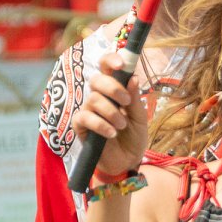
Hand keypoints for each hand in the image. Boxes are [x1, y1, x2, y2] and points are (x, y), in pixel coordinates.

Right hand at [71, 54, 149, 175]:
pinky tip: (111, 133)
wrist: (128, 161)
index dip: (110, 60)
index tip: (121, 64)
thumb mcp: (140, 118)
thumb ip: (135, 99)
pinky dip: (100, 124)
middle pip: (96, 79)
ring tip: (121, 126)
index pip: (106, 68)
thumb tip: (133, 77)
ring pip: (93, 99)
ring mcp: (88, 110)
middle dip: (112, 88)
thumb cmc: (133, 137)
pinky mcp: (81, 126)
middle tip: (125, 102)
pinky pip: (85, 117)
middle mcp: (99, 97)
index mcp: (114, 91)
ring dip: (111, 112)